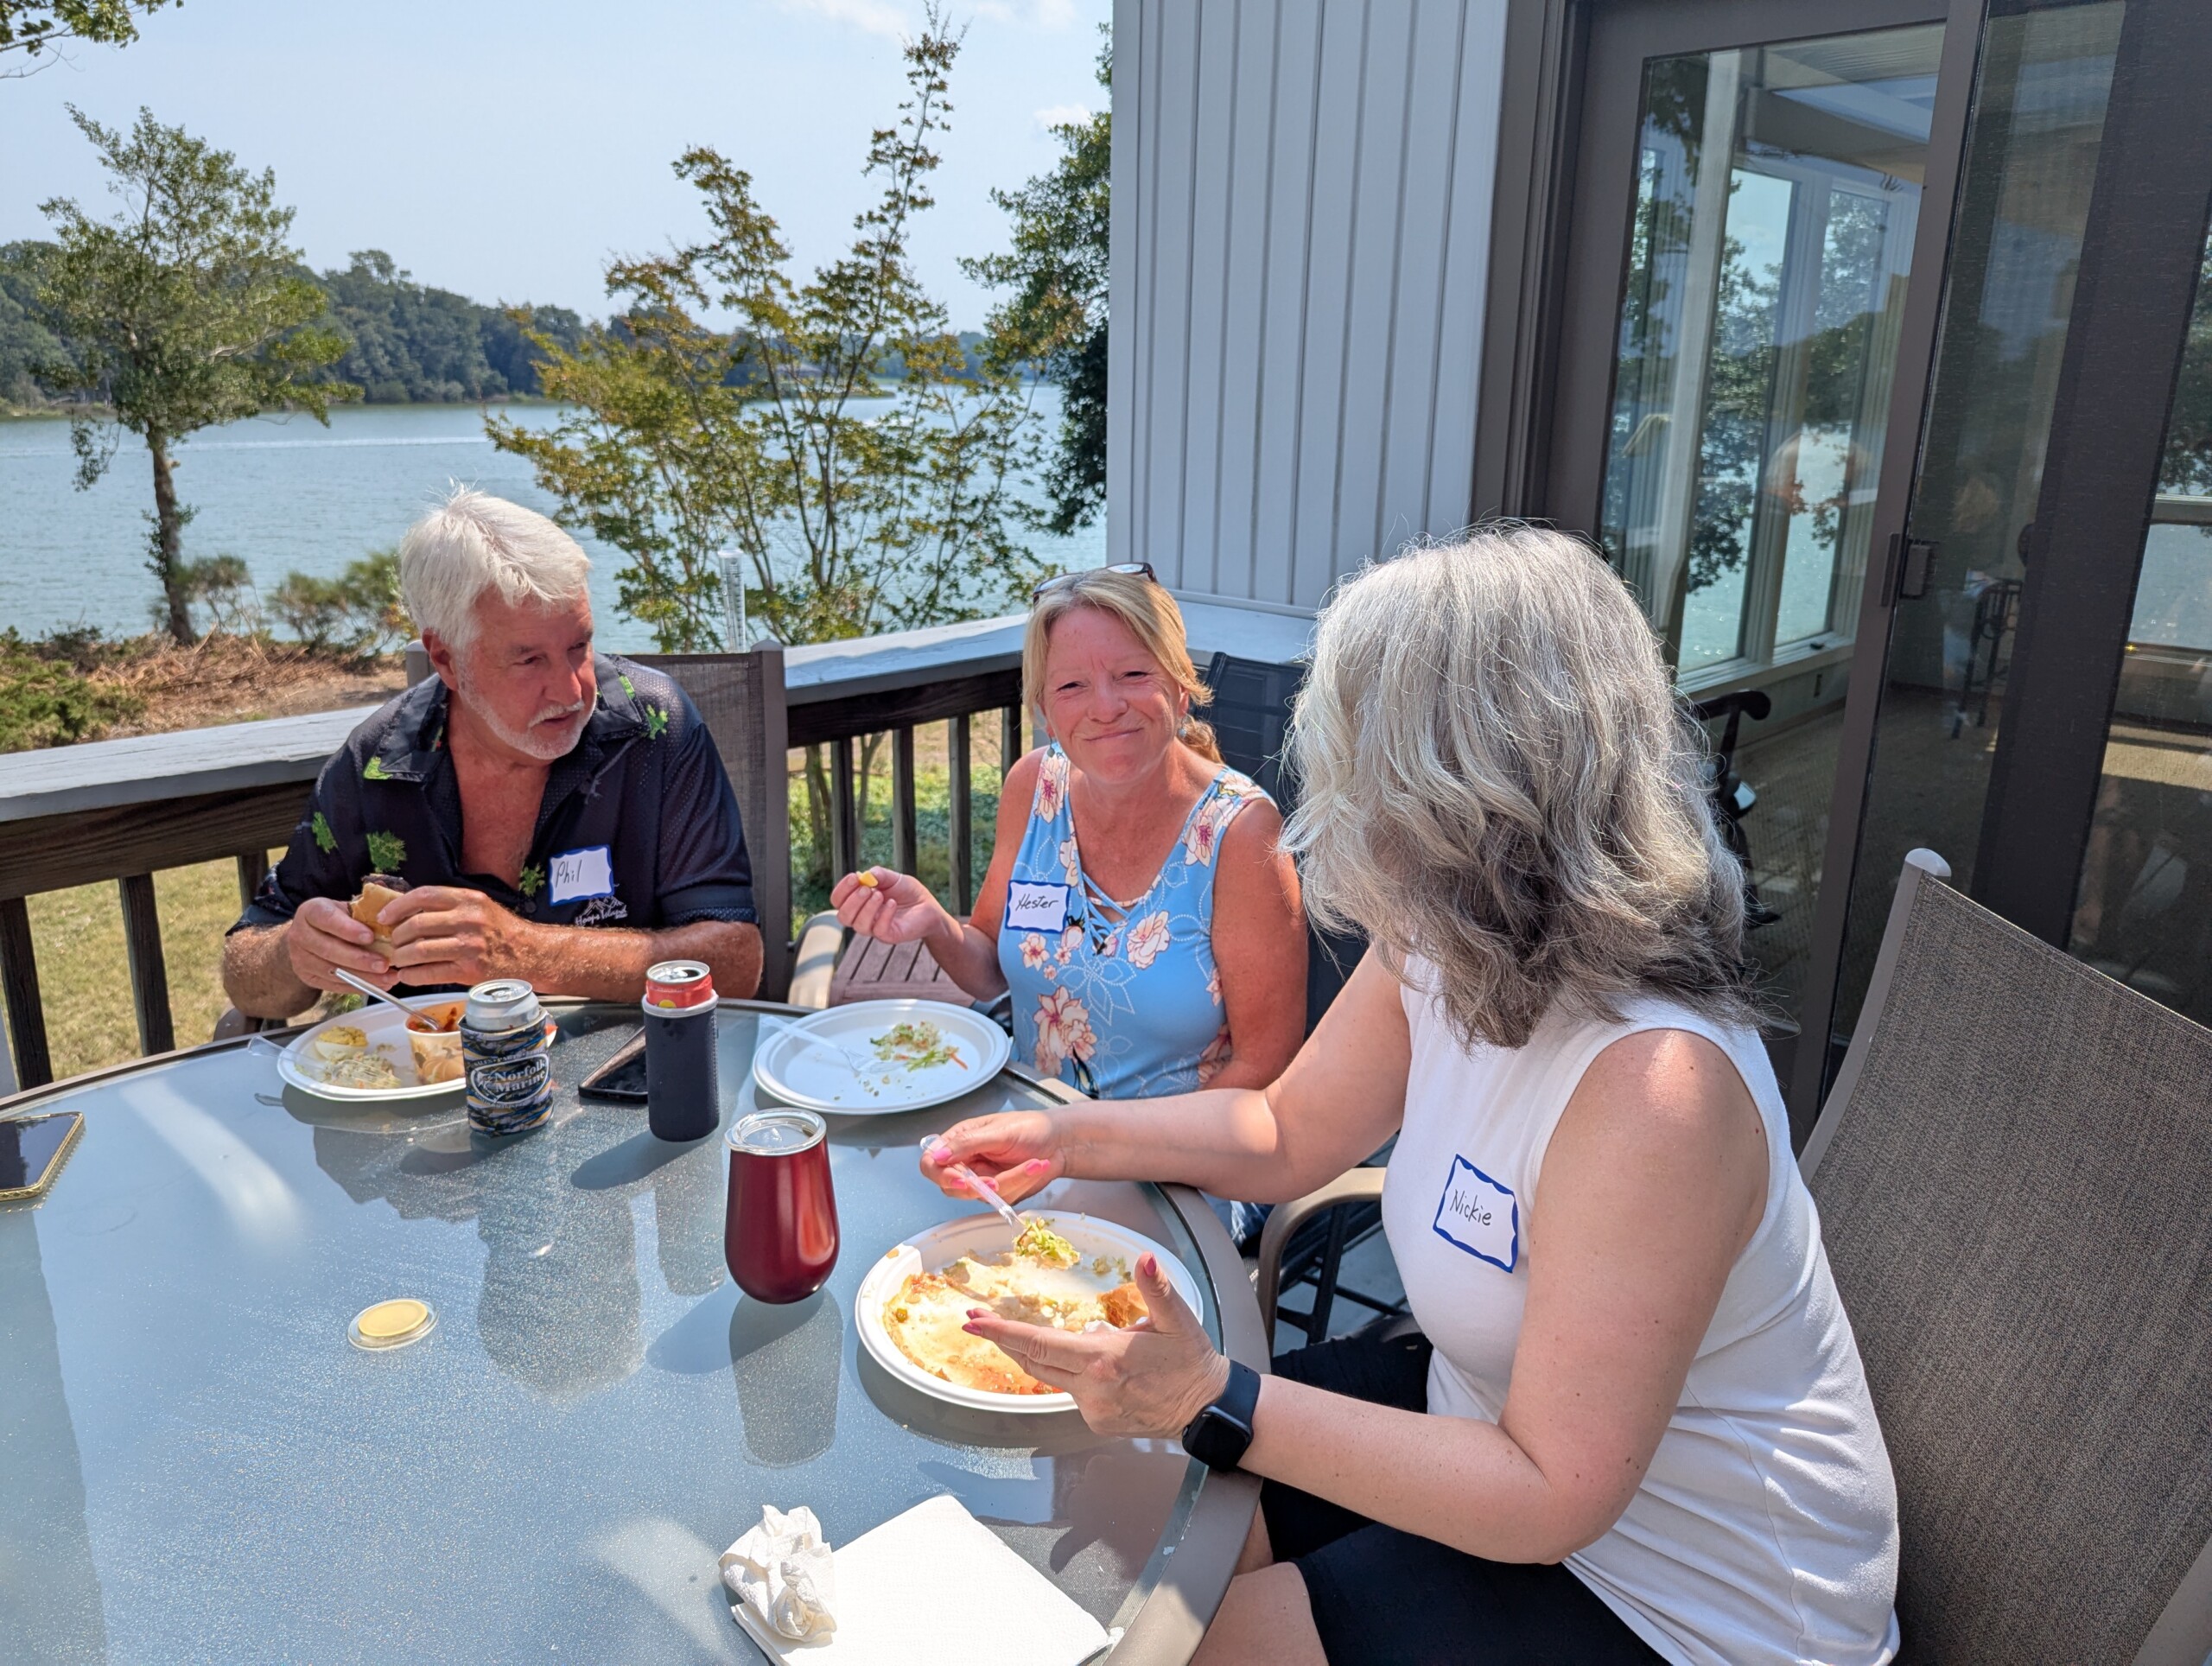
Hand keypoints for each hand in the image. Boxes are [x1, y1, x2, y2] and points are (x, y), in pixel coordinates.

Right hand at [285, 895, 395, 991]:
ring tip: (389, 978)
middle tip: (385, 964)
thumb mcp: (346, 909)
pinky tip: (379, 985)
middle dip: (360, 959)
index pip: (327, 919)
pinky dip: (359, 986)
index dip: (348, 929)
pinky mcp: (307, 977)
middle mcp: (300, 935)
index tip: (370, 937)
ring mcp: (300, 959)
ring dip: (363, 977)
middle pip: (329, 950)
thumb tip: (396, 916)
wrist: (308, 937)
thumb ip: (365, 912)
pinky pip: (334, 985)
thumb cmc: (336, 919)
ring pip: (333, 971)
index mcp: (311, 912)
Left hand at [380, 886, 536, 986]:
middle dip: (397, 937)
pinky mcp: (469, 970)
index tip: (384, 917)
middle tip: (393, 944)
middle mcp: (468, 920)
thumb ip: (449, 906)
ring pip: (419, 950)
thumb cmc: (501, 931)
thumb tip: (407, 912)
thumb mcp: (479, 907)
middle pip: (416, 925)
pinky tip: (408, 975)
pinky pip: (430, 973)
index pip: (423, 896)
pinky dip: (412, 975)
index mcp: (468, 899)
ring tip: (398, 961)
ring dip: (401, 958)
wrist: (531, 953)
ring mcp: (468, 946)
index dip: (397, 906)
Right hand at [830, 867, 949, 944]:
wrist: (928, 906)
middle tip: (866, 889)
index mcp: (859, 902)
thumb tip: (865, 876)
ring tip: (880, 895)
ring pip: (858, 925)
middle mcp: (863, 917)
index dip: (842, 890)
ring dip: (867, 908)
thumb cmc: (908, 892)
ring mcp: (875, 928)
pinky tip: (893, 903)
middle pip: (843, 916)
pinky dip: (884, 915)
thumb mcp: (893, 878)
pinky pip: (878, 930)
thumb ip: (879, 874)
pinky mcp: (889, 935)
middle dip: (852, 901)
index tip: (854, 877)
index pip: (838, 901)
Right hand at [921, 1112, 1065, 1204]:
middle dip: (976, 1187)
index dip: (941, 1175)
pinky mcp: (999, 1192)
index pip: (932, 1163)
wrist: (1061, 1142)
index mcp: (959, 1140)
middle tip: (996, 1181)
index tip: (961, 1180)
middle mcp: (966, 1162)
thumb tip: (936, 1157)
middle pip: (951, 1187)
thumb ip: (966, 1144)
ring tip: (1034, 1164)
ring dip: (1011, 1181)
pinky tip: (1036, 1168)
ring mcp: (982, 1179)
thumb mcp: (998, 1132)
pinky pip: (1002, 1199)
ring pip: (981, 1196)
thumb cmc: (1030, 1128)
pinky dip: (1021, 1184)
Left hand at [962, 1253, 1233, 1438]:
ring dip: (1033, 1354)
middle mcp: (1091, 1387)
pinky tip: (1087, 1360)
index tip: (975, 1320)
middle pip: (1032, 1361)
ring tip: (1021, 1332)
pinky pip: (1071, 1390)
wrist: (1206, 1408)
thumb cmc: (1192, 1363)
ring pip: (1050, 1376)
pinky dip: (1068, 1371)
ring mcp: (1092, 1407)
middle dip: (1002, 1339)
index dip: (1002, 1331)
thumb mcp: (1177, 1320)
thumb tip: (1145, 1258)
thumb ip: (1156, 1288)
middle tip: (976, 1320)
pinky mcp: (1097, 1420)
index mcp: (1104, 1359)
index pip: (1039, 1343)